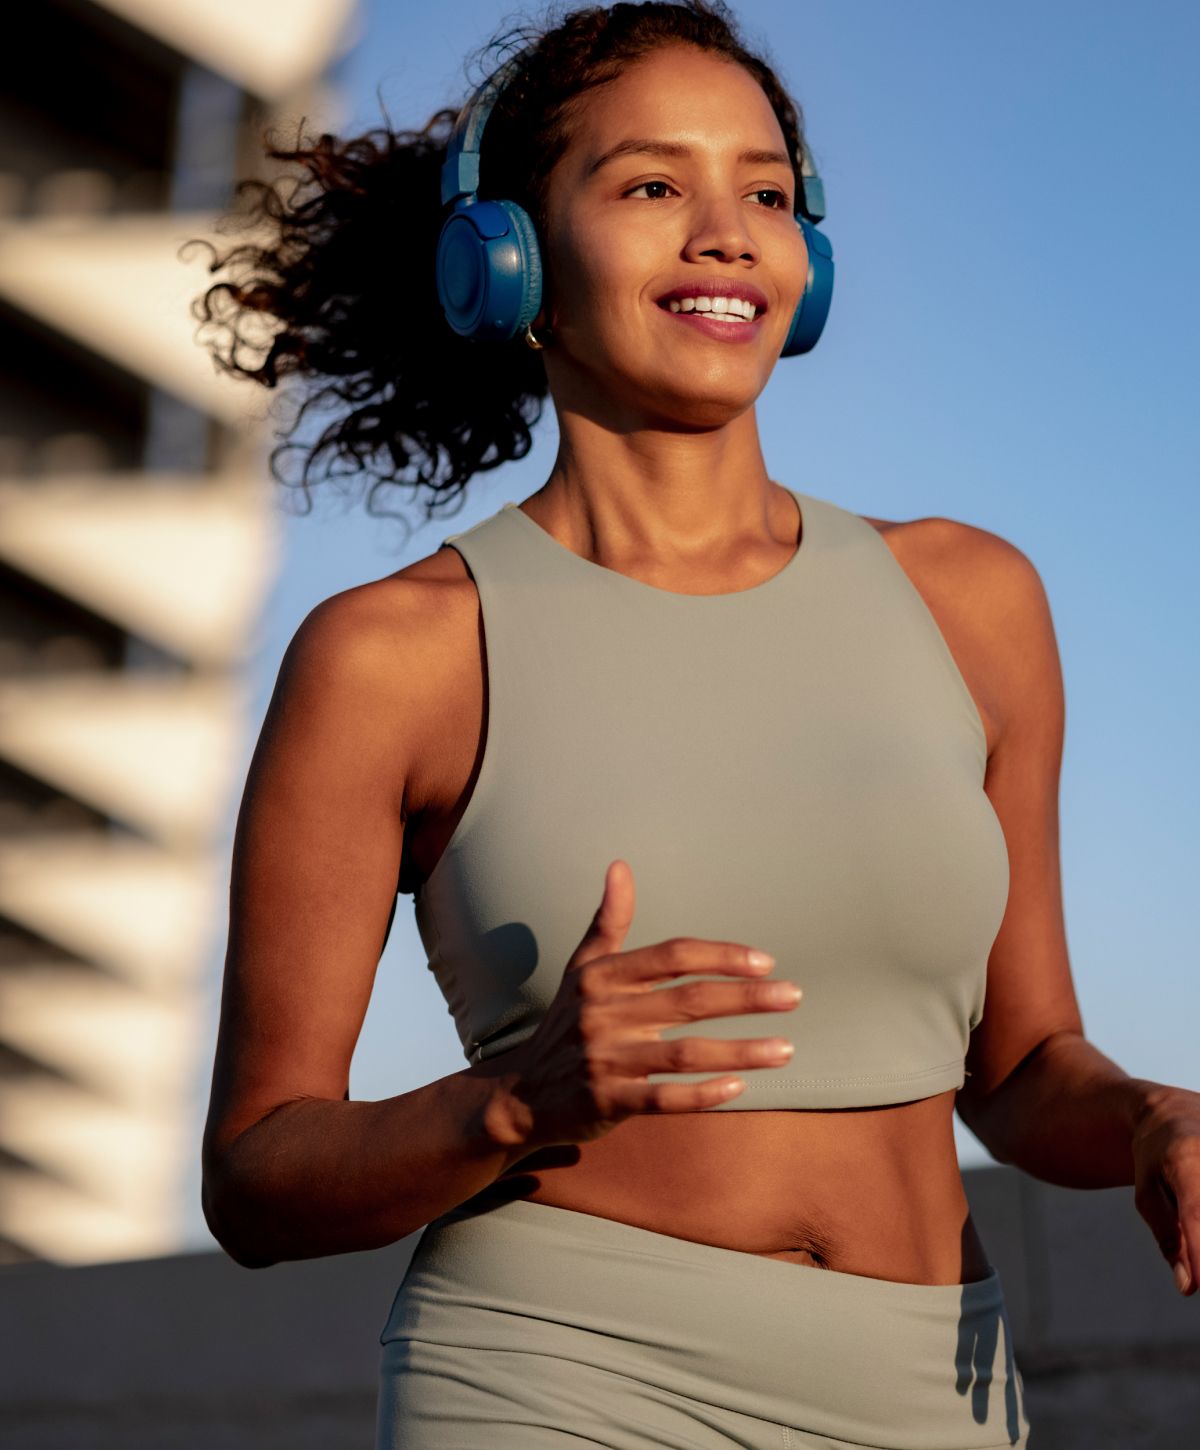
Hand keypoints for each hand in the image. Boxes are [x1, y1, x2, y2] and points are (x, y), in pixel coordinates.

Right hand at [481, 858, 801, 1151]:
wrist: (520, 1094)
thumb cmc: (566, 1023)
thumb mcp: (581, 969)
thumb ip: (608, 920)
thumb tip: (620, 865)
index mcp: (603, 977)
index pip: (672, 956)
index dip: (721, 955)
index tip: (765, 961)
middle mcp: (604, 1014)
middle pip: (688, 1001)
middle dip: (746, 998)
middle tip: (793, 995)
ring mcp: (605, 1059)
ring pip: (684, 1054)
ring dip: (740, 1052)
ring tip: (786, 1048)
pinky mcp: (606, 1101)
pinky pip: (663, 1099)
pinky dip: (702, 1095)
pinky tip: (739, 1090)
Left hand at [1132, 1083, 1199, 1296]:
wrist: (1177, 1112)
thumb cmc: (1156, 1156)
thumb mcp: (1148, 1191)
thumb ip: (1168, 1235)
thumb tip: (1188, 1286)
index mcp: (1187, 1158)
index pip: (1195, 1212)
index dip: (1198, 1250)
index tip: (1197, 1285)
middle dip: (1198, 1242)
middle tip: (1188, 1255)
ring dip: (1196, 1229)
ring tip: (1175, 1199)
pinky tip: (1192, 1217)